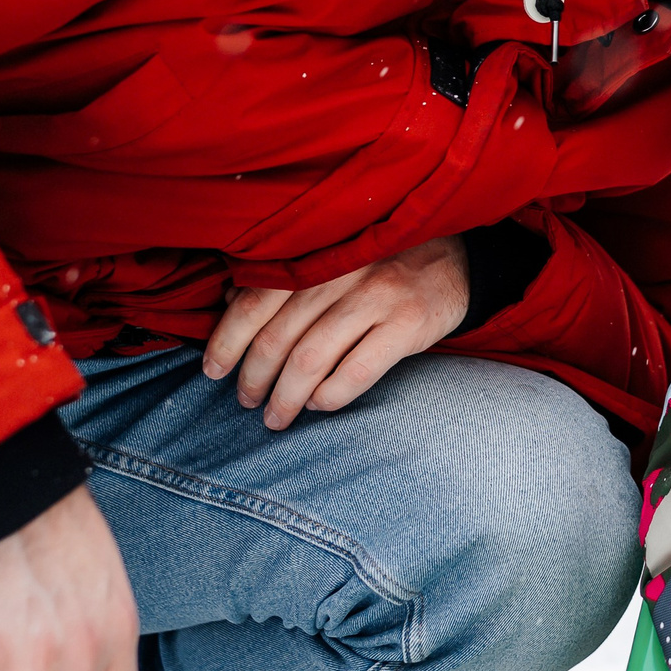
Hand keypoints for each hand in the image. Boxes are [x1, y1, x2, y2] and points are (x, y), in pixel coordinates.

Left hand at [203, 234, 469, 428]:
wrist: (458, 261)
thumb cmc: (381, 262)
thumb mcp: (332, 257)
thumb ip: (284, 278)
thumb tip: (228, 304)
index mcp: (317, 253)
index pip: (255, 301)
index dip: (228, 340)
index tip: (213, 370)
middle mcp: (343, 270)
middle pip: (280, 336)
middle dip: (254, 377)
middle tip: (245, 401)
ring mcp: (378, 295)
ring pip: (312, 358)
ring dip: (286, 397)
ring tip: (275, 417)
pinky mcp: (409, 323)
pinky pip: (357, 371)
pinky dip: (330, 395)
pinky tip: (319, 405)